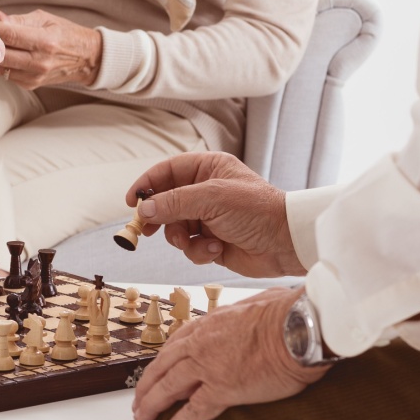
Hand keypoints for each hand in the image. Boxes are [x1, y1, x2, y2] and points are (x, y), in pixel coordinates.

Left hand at [0, 9, 101, 88]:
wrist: (87, 58)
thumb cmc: (66, 33)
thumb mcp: (44, 18)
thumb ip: (16, 20)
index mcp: (44, 41)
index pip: (8, 34)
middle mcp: (39, 61)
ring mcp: (34, 76)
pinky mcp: (30, 85)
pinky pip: (5, 74)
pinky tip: (1, 53)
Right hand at [129, 153, 304, 277]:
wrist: (287, 244)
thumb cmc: (257, 211)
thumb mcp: (212, 199)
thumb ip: (174, 202)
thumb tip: (143, 210)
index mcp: (208, 169)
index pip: (167, 171)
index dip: (147, 185)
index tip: (131, 201)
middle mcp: (206, 191)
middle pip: (166, 202)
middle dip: (159, 217)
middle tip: (145, 229)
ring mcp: (208, 218)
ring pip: (174, 228)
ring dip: (182, 238)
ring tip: (197, 240)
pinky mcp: (212, 241)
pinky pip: (189, 247)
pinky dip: (199, 251)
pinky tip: (217, 249)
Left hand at [132, 287, 328, 419]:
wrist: (299, 328)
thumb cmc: (287, 313)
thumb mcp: (257, 301)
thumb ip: (248, 310)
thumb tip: (257, 309)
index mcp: (209, 323)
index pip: (176, 343)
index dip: (164, 360)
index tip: (158, 370)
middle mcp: (200, 344)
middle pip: (163, 366)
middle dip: (147, 384)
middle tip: (138, 398)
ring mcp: (207, 367)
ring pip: (168, 388)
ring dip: (152, 403)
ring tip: (142, 416)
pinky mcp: (222, 389)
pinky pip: (194, 411)